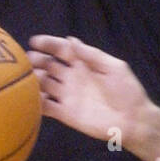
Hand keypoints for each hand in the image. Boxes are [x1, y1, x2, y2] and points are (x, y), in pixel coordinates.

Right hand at [28, 34, 149, 148]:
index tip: (35, 42)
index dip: (48, 44)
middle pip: (48, 65)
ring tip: (27, 78)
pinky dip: (35, 102)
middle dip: (36, 61)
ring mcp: (66, 95)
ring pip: (43, 85)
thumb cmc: (127, 91)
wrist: (132, 121)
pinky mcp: (64, 114)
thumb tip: (70, 40)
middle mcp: (71, 77)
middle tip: (27, 61)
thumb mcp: (113, 67)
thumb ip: (91, 55)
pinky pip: (45, 107)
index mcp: (83, 63)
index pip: (61, 50)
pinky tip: (30, 98)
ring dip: (33, 80)